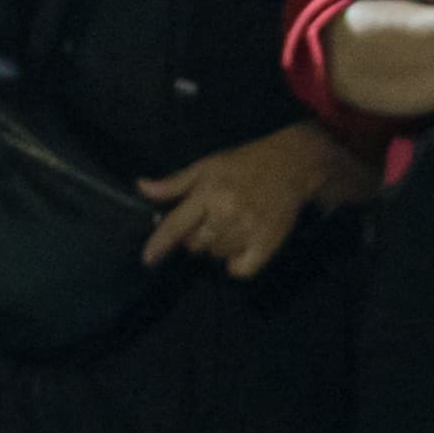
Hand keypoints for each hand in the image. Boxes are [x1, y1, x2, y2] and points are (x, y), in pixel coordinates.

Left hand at [138, 122, 342, 278]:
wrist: (292, 165)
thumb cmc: (245, 163)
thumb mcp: (207, 166)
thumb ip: (174, 182)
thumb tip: (141, 187)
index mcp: (208, 193)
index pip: (175, 226)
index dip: (158, 245)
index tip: (148, 259)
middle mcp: (226, 213)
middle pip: (195, 245)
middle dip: (194, 238)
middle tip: (207, 222)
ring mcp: (248, 230)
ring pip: (217, 255)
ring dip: (217, 246)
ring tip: (228, 228)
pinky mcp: (268, 243)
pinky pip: (242, 269)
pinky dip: (236, 264)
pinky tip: (240, 249)